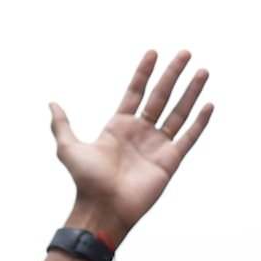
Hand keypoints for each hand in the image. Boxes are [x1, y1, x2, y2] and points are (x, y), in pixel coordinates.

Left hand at [49, 50, 213, 239]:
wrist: (103, 207)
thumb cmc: (86, 181)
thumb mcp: (68, 148)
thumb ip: (62, 125)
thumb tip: (51, 103)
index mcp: (119, 126)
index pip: (136, 91)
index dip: (144, 72)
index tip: (153, 52)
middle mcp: (141, 133)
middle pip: (161, 96)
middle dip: (173, 74)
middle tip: (185, 53)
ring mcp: (157, 145)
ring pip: (178, 112)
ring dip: (191, 91)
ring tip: (202, 71)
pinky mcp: (170, 161)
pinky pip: (188, 137)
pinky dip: (200, 122)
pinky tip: (209, 104)